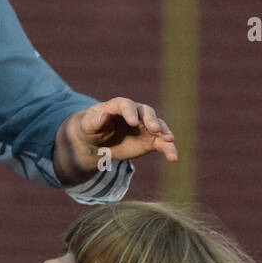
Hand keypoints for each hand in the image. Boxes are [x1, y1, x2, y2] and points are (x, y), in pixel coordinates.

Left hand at [55, 97, 177, 182]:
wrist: (98, 143)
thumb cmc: (91, 129)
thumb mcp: (88, 125)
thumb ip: (95, 120)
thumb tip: (104, 115)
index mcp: (118, 106)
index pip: (126, 105)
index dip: (130, 112)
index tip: (133, 122)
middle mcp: (136, 113)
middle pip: (146, 112)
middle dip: (151, 120)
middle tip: (154, 129)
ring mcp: (145, 126)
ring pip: (159, 126)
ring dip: (165, 131)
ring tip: (169, 139)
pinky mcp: (151, 140)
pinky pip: (163, 143)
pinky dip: (169, 148)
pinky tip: (173, 157)